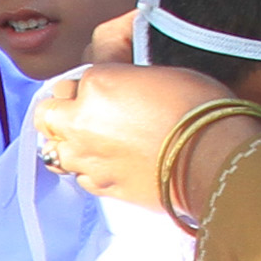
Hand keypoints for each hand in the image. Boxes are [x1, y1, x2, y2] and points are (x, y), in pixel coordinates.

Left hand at [30, 61, 255, 216]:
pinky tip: (110, 165)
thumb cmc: (198, 107)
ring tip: (96, 143)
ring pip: (54, 148)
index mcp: (96, 82)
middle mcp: (80, 120)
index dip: (88, 87)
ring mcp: (85, 157)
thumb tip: (119, 91)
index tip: (105, 93)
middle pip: (46, 113)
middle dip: (61, 112)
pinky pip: (78, 175)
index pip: (72, 81)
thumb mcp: (160, 74)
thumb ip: (124, 81)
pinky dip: (88, 169)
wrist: (213, 159)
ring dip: (69, 143)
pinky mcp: (99, 186)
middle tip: (85, 114)